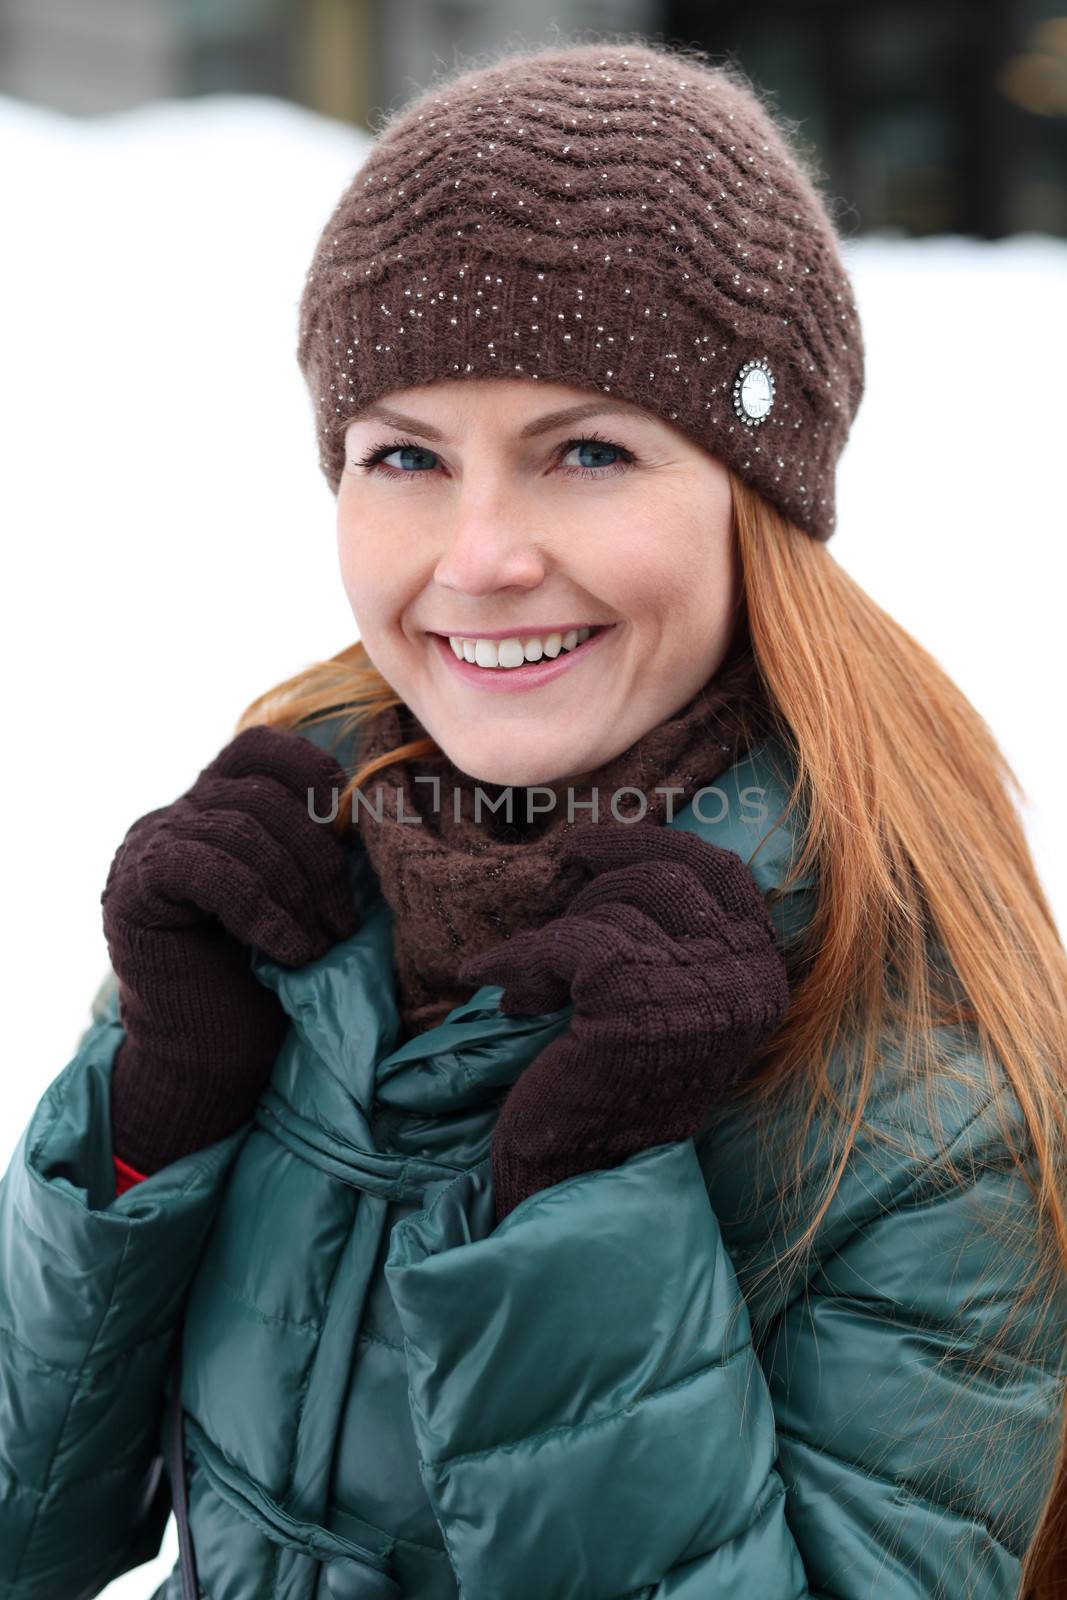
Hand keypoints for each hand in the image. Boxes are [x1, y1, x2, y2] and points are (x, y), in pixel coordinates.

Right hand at [101, 724, 359, 1171]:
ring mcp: (146, 848)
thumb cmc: (263, 983)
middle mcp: (173, 817)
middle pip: (260, 794)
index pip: (257, 748)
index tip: (350, 825)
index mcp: (212, 808)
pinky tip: (288, 951)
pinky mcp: (133, 890)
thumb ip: (312, 850)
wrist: (208, 1058)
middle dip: (318, 858)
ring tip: (318, 944)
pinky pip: (208, 870)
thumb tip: (374, 811)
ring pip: (239, 830)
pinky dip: (261, 910)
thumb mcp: (300, 900)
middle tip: (344, 923)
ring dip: (295, 891)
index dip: (310, 770)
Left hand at [459, 822, 789, 1223]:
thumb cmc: (615, 1089)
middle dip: (598, 886)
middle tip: (557, 923)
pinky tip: (490, 981)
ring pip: (615, 904)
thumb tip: (617, 850)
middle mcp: (746, 981)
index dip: (654, 843)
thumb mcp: (670, 1004)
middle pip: (668, 875)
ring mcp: (696, 988)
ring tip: (534, 983)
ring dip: (558, 933)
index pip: (723, 874)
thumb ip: (676, 940)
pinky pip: (563, 941)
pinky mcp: (632, 998)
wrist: (582, 1177)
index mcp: (763, 979)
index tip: (591, 847)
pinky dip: (516, 959)